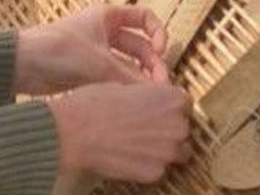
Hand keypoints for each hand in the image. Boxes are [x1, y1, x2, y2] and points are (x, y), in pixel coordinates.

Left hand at [15, 3, 169, 94]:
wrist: (22, 65)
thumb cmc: (58, 49)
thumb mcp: (99, 62)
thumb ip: (130, 78)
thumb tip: (158, 94)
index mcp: (108, 16)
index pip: (145, 18)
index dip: (158, 33)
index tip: (162, 50)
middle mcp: (106, 32)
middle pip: (140, 46)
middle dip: (152, 64)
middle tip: (161, 87)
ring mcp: (98, 53)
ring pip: (129, 65)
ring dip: (140, 79)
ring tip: (150, 99)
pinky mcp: (89, 72)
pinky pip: (116, 79)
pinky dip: (126, 88)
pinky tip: (133, 102)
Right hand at [48, 81, 191, 182]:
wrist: (76, 133)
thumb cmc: (95, 103)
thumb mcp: (126, 86)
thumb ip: (148, 95)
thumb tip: (151, 103)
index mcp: (172, 99)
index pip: (184, 105)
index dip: (169, 108)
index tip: (159, 112)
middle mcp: (178, 125)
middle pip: (183, 129)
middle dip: (169, 130)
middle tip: (146, 130)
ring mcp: (169, 152)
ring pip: (178, 153)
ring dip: (164, 150)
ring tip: (140, 146)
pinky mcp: (156, 173)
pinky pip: (159, 169)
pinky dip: (148, 165)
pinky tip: (129, 157)